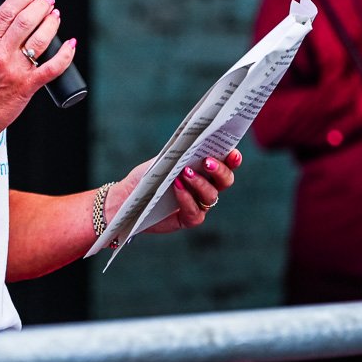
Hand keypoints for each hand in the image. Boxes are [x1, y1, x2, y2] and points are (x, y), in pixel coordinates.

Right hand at [0, 0, 76, 145]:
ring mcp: (15, 71)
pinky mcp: (27, 87)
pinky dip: (65, 54)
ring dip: (52, 24)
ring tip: (55, 16)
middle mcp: (0, 55)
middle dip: (41, 6)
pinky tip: (70, 44)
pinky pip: (52, 67)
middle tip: (47, 1)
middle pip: (26, 21)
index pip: (6, 11)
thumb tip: (10, 23)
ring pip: (40, 39)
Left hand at [109, 149, 241, 234]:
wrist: (129, 197)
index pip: (225, 163)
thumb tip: (194, 142)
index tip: (232, 153)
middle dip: (220, 171)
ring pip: (211, 195)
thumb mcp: (164, 160)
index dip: (233, 159)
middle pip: (225, 181)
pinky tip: (176, 187)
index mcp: (203, 169)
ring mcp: (199, 204)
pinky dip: (187, 198)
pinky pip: (195, 211)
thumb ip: (180, 153)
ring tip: (185, 172)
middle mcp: (206, 187)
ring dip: (200, 183)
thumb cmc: (147, 176)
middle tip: (207, 162)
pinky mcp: (188, 219)